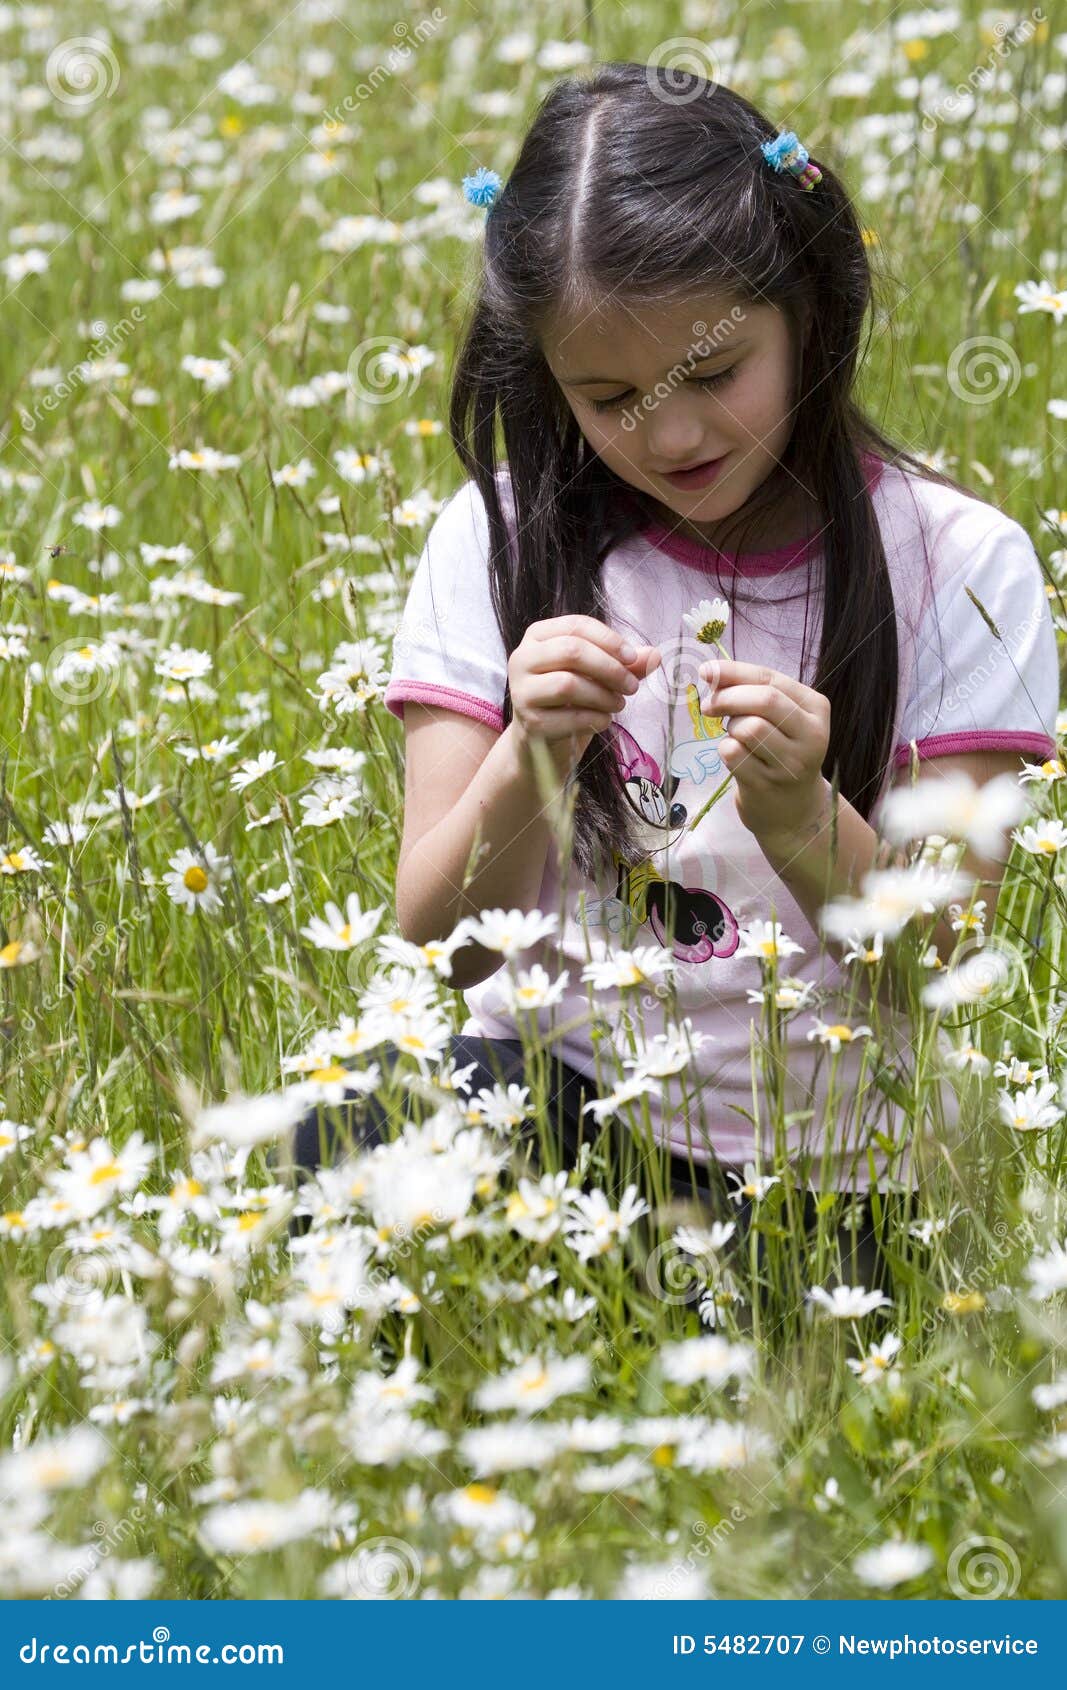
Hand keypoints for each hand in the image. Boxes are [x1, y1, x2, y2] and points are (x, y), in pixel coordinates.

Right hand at [509, 614, 660, 775]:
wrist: (541, 737)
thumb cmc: (570, 697)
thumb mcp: (596, 674)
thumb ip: (623, 662)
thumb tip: (655, 655)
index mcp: (538, 636)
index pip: (576, 626)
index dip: (609, 640)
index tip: (633, 657)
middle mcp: (522, 659)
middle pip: (571, 651)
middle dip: (610, 668)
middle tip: (632, 686)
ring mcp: (521, 691)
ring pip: (568, 684)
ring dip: (604, 696)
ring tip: (619, 704)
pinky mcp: (529, 723)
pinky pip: (570, 717)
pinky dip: (595, 719)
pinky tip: (604, 720)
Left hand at [698, 657, 830, 842]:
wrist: (791, 808)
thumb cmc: (780, 749)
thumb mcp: (779, 715)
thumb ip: (751, 689)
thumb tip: (711, 672)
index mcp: (817, 708)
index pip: (771, 679)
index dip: (734, 672)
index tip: (706, 671)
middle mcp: (812, 735)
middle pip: (764, 701)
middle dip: (728, 697)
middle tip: (708, 705)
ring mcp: (791, 763)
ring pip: (748, 728)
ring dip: (730, 728)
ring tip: (736, 736)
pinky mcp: (768, 784)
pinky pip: (733, 754)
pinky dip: (726, 750)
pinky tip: (737, 757)